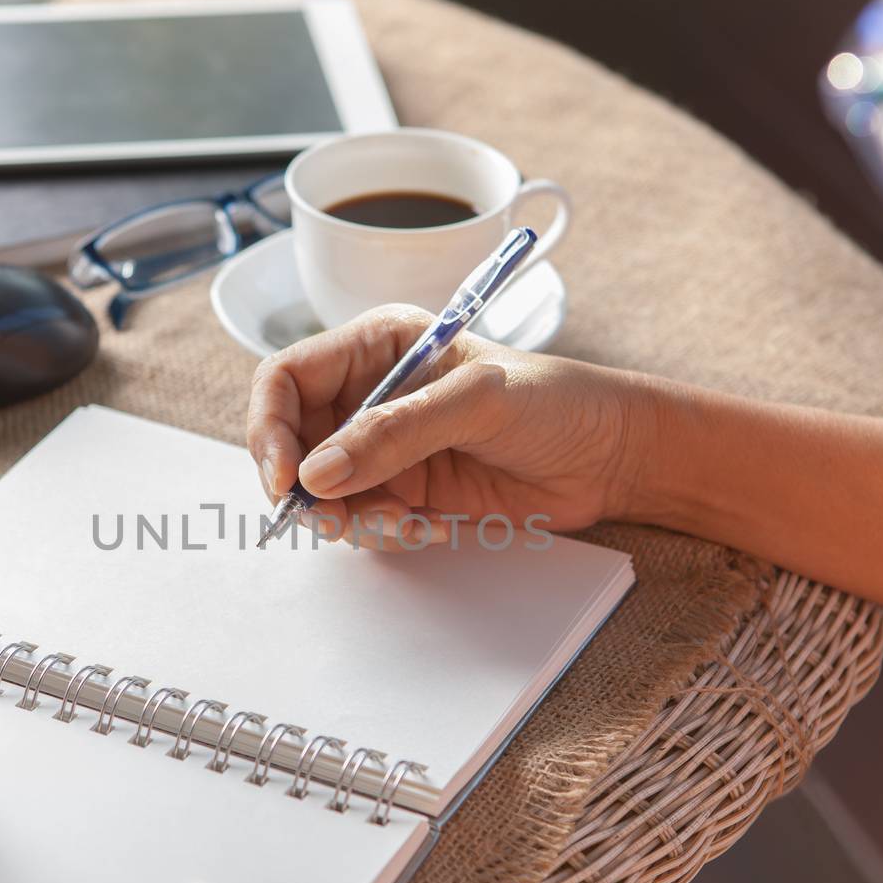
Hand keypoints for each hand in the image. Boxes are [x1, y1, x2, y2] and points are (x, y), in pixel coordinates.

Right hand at [246, 305, 650, 547]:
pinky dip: (383, 535)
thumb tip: (319, 474)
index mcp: (375, 347)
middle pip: (292, 444)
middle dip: (306, 487)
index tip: (287, 479)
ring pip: (322, 493)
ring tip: (405, 522)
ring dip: (350, 519)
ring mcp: (384, 448)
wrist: (611, 457)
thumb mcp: (477, 402)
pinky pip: (361, 523)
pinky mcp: (405, 493)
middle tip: (334, 520)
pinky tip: (429, 528)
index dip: (271, 428)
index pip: (286, 379)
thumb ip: (397, 433)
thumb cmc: (556, 402)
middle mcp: (369, 395)